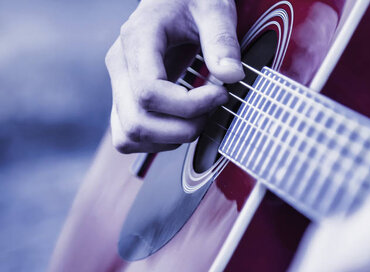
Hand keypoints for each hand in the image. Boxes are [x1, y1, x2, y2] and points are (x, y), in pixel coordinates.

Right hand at [105, 0, 243, 152]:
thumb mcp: (213, 8)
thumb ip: (221, 40)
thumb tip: (231, 76)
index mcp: (137, 39)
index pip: (149, 91)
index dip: (189, 104)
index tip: (220, 94)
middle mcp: (120, 64)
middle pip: (137, 121)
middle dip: (184, 127)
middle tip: (214, 109)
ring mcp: (119, 84)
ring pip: (128, 135)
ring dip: (170, 139)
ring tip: (199, 118)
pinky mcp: (125, 98)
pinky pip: (128, 136)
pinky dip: (157, 142)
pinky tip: (182, 125)